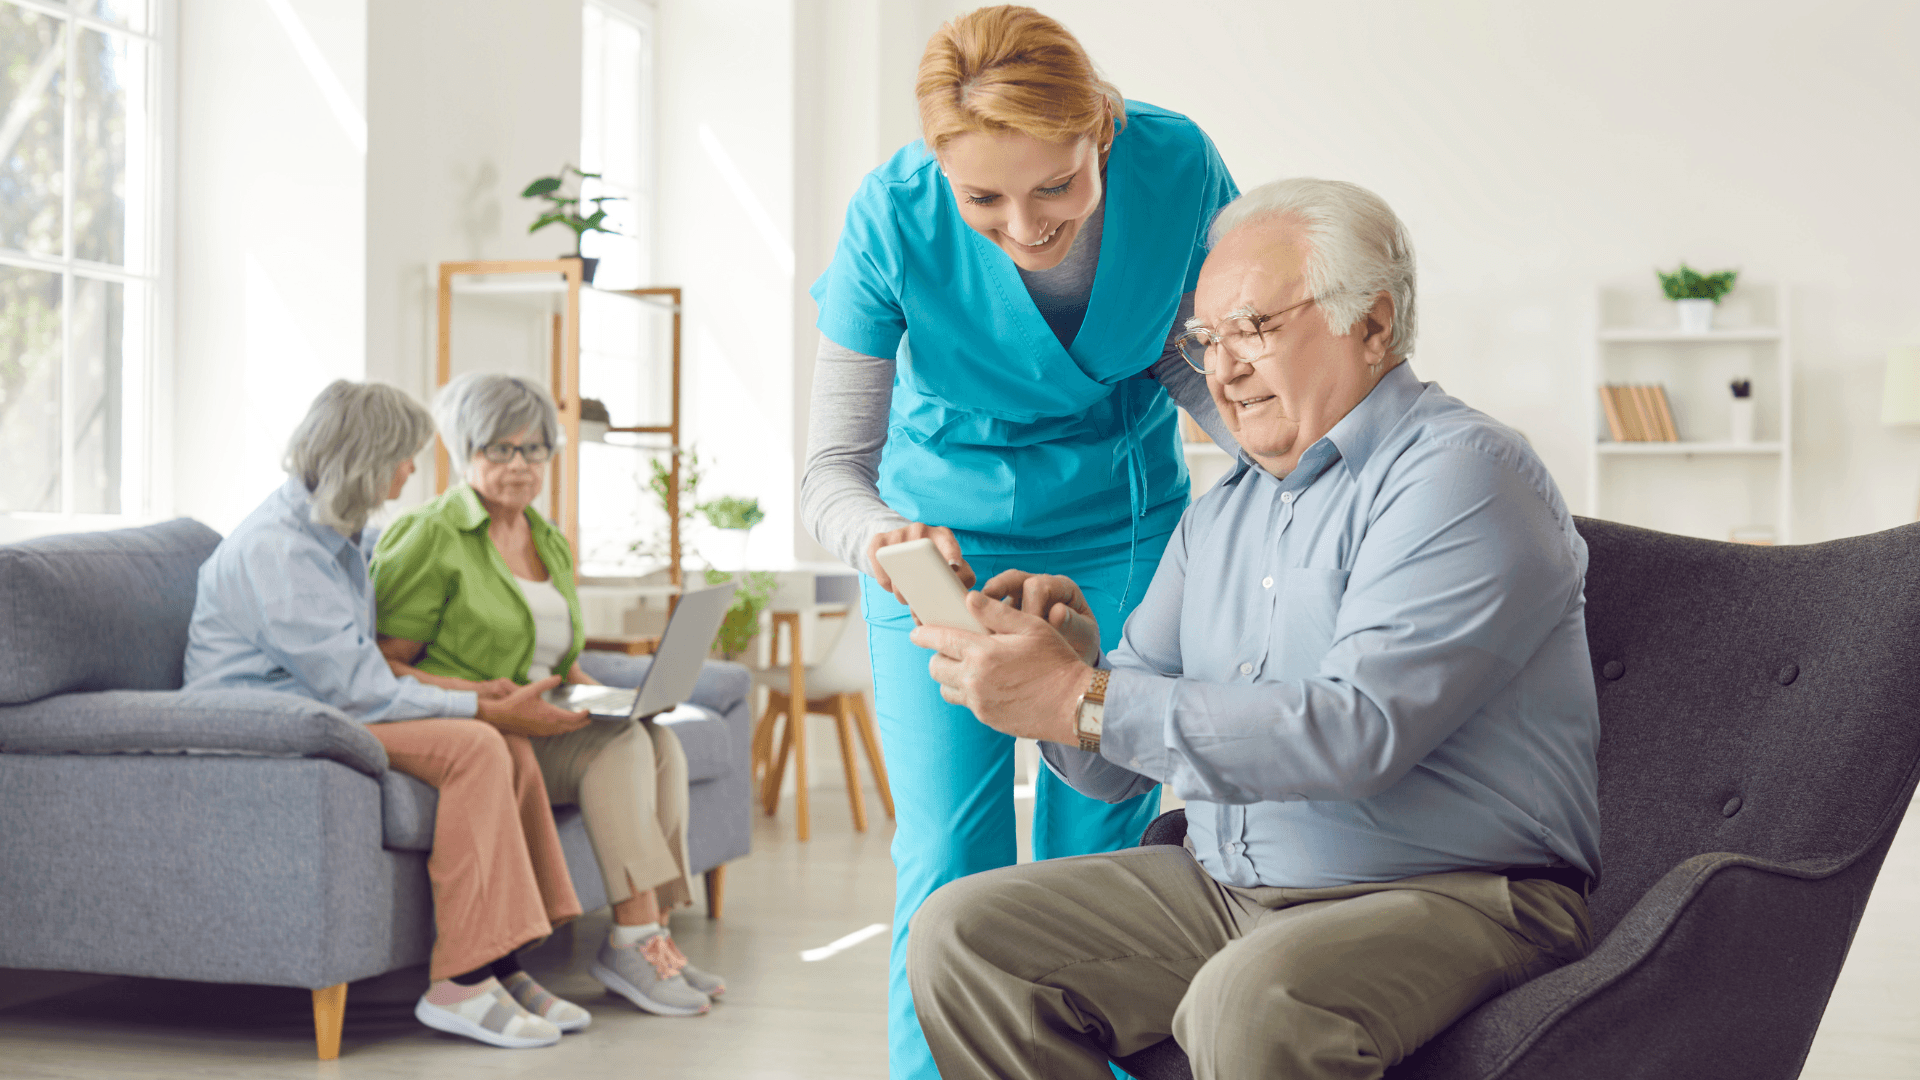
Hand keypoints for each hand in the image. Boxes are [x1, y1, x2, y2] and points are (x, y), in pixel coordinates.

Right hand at [475, 675, 591, 736]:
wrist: (500, 716)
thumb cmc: (516, 702)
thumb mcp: (533, 689)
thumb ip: (548, 682)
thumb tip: (560, 677)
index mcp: (551, 715)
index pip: (573, 718)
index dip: (583, 715)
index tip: (590, 710)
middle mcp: (549, 726)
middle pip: (571, 727)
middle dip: (582, 722)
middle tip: (590, 717)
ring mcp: (543, 731)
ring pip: (563, 731)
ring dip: (573, 726)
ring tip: (580, 721)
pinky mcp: (537, 733)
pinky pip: (555, 733)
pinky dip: (563, 729)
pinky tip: (562, 724)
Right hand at [866, 522, 975, 606]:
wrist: (903, 542)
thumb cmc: (934, 559)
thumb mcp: (952, 563)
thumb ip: (963, 578)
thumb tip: (959, 600)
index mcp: (942, 536)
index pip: (949, 543)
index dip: (952, 554)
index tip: (954, 566)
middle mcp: (921, 530)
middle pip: (920, 558)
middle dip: (922, 586)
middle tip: (923, 602)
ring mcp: (898, 533)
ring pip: (897, 567)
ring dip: (901, 590)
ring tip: (907, 597)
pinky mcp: (878, 540)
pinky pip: (880, 567)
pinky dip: (886, 583)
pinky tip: (892, 587)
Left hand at [910, 592, 1091, 744]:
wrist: (1073, 705)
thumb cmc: (1056, 662)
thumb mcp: (1032, 627)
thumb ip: (997, 612)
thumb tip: (969, 598)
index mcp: (983, 652)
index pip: (940, 640)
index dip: (923, 635)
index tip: (916, 633)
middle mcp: (975, 679)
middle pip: (936, 667)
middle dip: (938, 655)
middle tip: (950, 648)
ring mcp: (979, 702)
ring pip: (946, 688)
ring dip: (950, 676)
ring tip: (967, 666)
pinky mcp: (987, 718)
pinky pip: (965, 703)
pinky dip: (968, 692)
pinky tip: (987, 683)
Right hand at [981, 569, 1102, 664]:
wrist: (1070, 663)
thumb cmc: (1080, 645)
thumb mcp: (1084, 637)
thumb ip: (1073, 625)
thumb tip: (1057, 613)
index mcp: (1061, 588)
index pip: (1039, 586)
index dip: (1031, 606)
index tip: (1029, 629)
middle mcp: (1039, 586)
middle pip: (1012, 578)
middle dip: (997, 594)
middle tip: (988, 615)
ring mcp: (1020, 597)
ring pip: (995, 589)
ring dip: (983, 604)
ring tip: (975, 622)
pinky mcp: (1005, 611)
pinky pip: (987, 606)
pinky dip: (980, 617)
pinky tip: (975, 631)